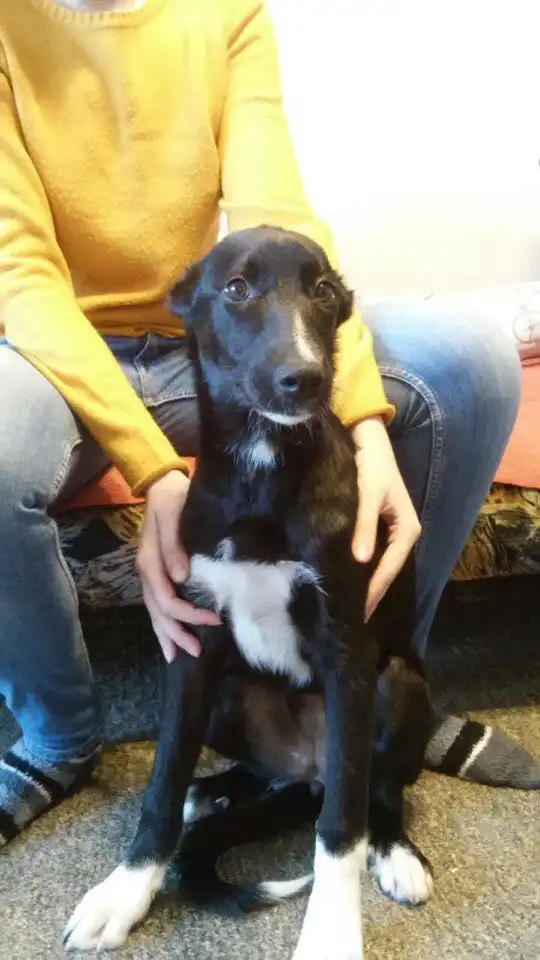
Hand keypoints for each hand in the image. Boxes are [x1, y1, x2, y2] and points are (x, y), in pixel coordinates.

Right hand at [136, 469, 219, 661]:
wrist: (161, 484)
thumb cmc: (172, 497)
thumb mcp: (172, 513)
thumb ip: (173, 545)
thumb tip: (181, 577)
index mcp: (151, 562)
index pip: (167, 599)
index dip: (189, 614)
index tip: (214, 619)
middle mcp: (147, 572)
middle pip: (159, 612)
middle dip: (177, 633)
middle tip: (198, 651)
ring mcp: (150, 574)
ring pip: (155, 612)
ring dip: (167, 634)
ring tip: (179, 655)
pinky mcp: (156, 572)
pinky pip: (157, 604)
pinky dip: (162, 623)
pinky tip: (169, 637)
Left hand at [351, 416, 420, 621]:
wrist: (367, 439)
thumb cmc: (371, 465)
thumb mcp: (367, 495)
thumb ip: (363, 526)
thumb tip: (361, 561)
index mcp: (408, 529)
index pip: (390, 568)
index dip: (374, 591)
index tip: (358, 613)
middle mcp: (402, 534)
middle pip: (386, 571)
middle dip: (371, 593)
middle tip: (351, 618)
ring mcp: (390, 531)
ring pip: (379, 565)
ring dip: (366, 583)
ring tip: (348, 606)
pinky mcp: (377, 526)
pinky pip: (372, 554)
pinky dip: (360, 569)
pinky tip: (346, 579)